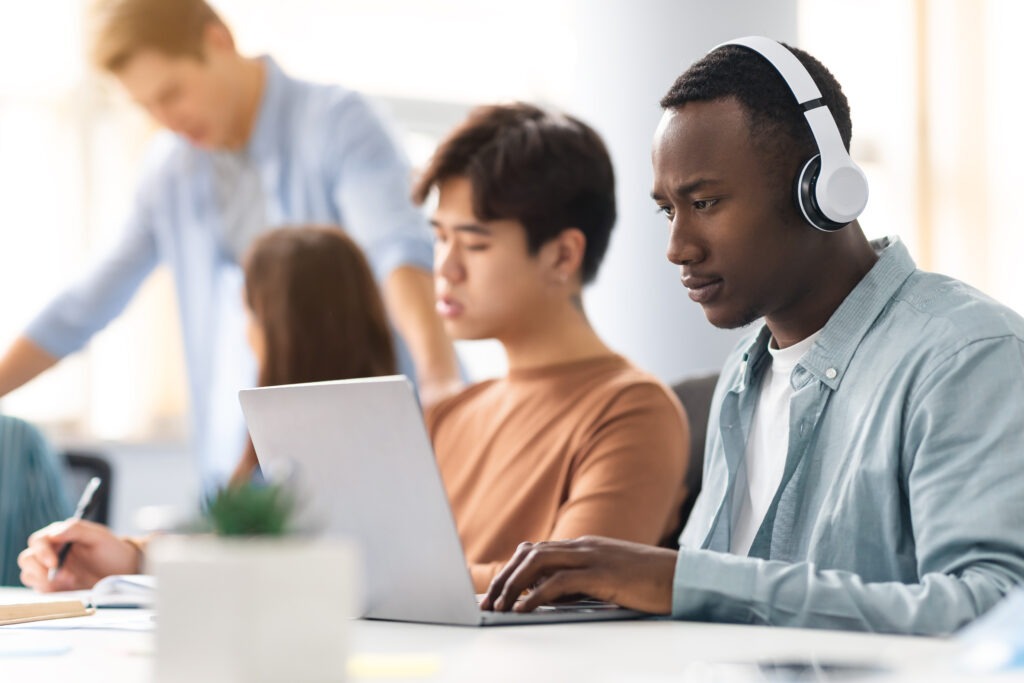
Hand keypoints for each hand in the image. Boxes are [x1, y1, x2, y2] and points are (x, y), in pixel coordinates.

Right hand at [18, 519, 142, 591]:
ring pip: (29, 575)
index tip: (54, 562)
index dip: (41, 551)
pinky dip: (49, 591)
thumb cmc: (111, 550)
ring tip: (71, 581)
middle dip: (39, 569)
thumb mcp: (98, 536)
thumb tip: (55, 533)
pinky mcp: (54, 587)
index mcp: (58, 536)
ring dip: (44, 581)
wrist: (123, 570)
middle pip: (26, 559)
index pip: (37, 541)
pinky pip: (40, 591)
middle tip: (62, 576)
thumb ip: (76, 529)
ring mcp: (50, 571)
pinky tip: (69, 589)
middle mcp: (50, 553)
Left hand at [480, 535, 677, 614]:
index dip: (511, 569)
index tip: (495, 590)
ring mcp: (593, 557)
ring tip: (497, 606)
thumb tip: (547, 599)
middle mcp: (583, 546)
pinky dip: (535, 595)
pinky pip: (559, 582)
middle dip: (504, 577)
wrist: (684, 578)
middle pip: (530, 554)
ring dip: (512, 585)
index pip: (536, 550)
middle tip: (488, 601)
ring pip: (538, 562)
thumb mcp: (608, 581)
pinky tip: (522, 609)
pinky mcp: (602, 574)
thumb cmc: (649, 583)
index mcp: (584, 547)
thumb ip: (579, 585)